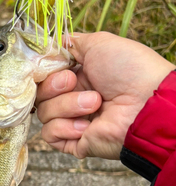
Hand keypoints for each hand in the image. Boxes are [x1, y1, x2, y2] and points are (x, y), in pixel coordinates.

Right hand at [36, 31, 174, 158]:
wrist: (146, 104)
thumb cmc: (129, 70)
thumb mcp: (99, 43)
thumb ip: (70, 43)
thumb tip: (51, 47)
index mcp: (78, 75)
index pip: (44, 75)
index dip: (45, 71)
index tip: (55, 66)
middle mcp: (73, 97)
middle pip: (40, 93)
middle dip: (54, 86)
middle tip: (73, 82)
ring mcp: (73, 120)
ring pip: (44, 113)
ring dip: (67, 106)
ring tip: (95, 104)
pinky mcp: (73, 142)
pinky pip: (49, 134)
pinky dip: (65, 127)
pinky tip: (87, 126)